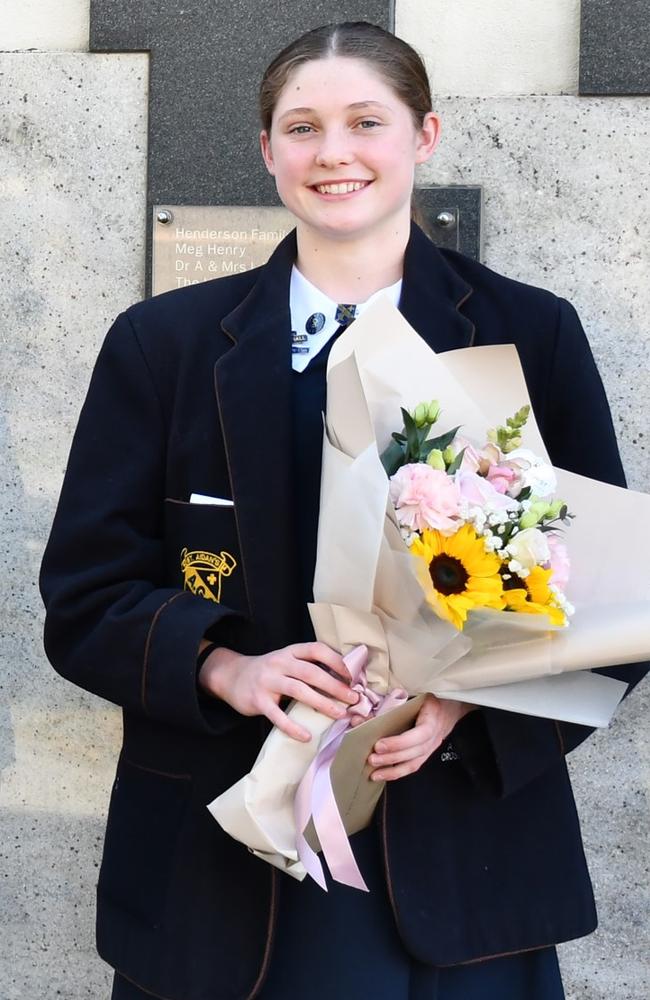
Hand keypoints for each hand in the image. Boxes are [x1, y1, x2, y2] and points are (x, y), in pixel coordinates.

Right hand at [198, 642, 357, 741]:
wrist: (230, 676)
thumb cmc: (268, 671)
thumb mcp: (285, 660)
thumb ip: (307, 666)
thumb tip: (342, 680)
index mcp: (290, 651)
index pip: (316, 649)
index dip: (336, 661)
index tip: (352, 676)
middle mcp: (279, 663)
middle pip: (311, 672)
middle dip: (335, 686)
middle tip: (353, 698)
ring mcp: (267, 681)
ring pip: (298, 690)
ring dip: (322, 703)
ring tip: (339, 714)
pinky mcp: (258, 700)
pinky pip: (278, 715)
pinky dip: (293, 727)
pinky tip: (306, 736)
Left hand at [367, 694, 475, 780]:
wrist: (453, 704)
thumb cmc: (431, 695)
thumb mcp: (418, 692)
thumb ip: (396, 702)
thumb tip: (366, 714)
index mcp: (433, 715)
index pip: (418, 735)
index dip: (398, 743)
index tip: (379, 745)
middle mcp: (435, 734)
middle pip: (414, 752)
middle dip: (391, 758)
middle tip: (371, 759)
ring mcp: (433, 745)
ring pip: (414, 763)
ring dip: (393, 771)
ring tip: (375, 774)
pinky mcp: (428, 752)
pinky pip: (414, 765)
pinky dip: (399, 772)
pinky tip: (385, 774)